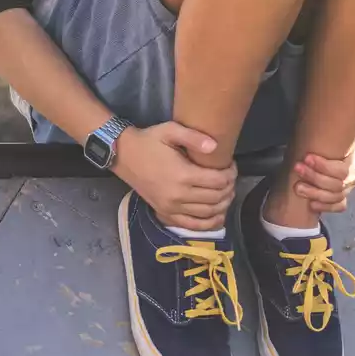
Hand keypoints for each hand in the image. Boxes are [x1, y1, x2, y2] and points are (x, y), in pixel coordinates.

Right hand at [111, 122, 236, 230]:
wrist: (123, 155)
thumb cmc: (148, 141)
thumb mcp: (169, 130)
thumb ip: (193, 137)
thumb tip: (215, 146)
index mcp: (182, 175)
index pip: (218, 181)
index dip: (230, 174)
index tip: (231, 166)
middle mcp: (178, 195)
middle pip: (216, 197)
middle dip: (229, 188)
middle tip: (230, 178)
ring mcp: (171, 207)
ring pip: (208, 212)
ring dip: (223, 204)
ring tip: (227, 192)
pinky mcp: (165, 213)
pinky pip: (192, 225)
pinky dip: (209, 223)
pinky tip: (218, 215)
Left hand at [295, 138, 354, 213]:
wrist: (323, 148)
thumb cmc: (330, 137)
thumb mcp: (341, 125)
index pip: (343, 170)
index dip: (324, 167)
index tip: (306, 157)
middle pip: (338, 184)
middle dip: (315, 177)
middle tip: (297, 168)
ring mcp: (349, 188)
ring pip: (336, 196)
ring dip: (315, 193)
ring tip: (298, 186)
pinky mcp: (341, 198)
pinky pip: (339, 206)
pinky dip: (326, 207)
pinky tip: (311, 204)